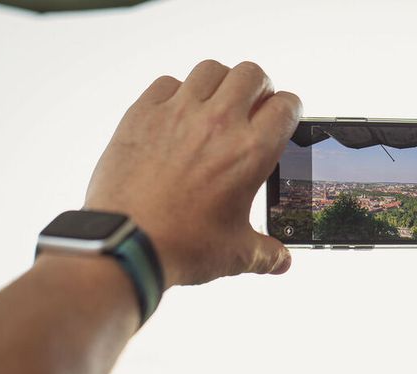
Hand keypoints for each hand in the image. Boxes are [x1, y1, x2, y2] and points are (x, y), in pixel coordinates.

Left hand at [84, 60, 301, 286]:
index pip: (286, 105)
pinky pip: (167, 83)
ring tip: (216, 105)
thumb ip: (267, 254)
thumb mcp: (236, 253)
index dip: (289, 110)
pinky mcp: (143, 114)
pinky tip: (177, 115)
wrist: (127, 244)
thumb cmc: (183, 246)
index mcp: (251, 152)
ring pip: (211, 70)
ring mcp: (178, 113)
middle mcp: (219, 123)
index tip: (283, 119)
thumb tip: (282, 261)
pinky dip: (177, 93)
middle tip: (253, 107)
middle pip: (252, 74)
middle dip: (259, 88)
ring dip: (220, 84)